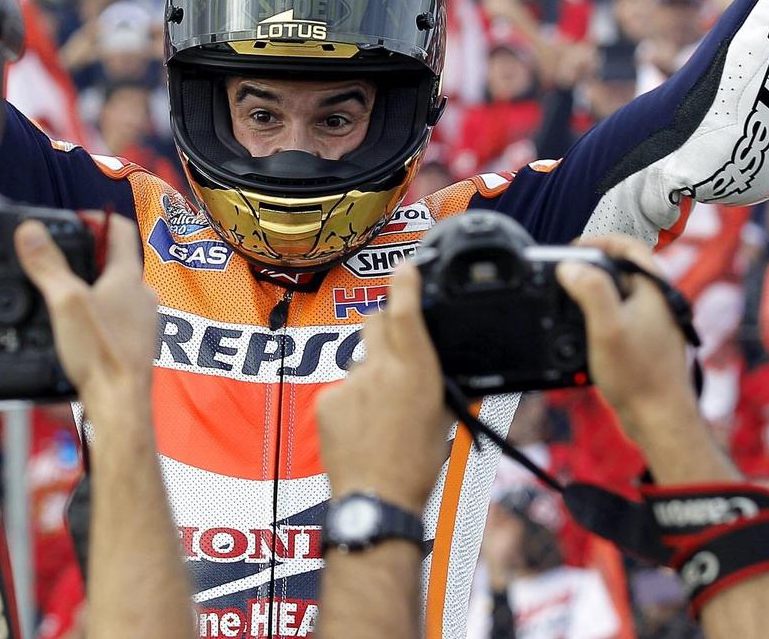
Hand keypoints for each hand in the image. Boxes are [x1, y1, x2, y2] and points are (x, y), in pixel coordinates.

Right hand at [14, 218, 155, 418]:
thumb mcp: (65, 302)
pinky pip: (118, 318)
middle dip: (89, 257)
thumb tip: (31, 231)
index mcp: (128, 277)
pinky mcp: (136, 345)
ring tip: (64, 295)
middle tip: (61, 261)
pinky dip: (99, 315)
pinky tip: (79, 330)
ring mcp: (142, 322)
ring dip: (93, 287)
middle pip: (117, 261)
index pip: (120, 229)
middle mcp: (141, 296)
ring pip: (118, 291)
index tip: (75, 220)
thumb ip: (47, 265)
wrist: (120, 405)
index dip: (97, 218)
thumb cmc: (101, 356)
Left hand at [314, 264, 451, 510]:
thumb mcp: (441, 419)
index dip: (406, 283)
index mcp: (417, 373)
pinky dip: (350, 401)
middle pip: (374, 322)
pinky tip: (359, 428)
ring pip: (359, 360)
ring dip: (370, 374)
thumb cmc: (416, 466)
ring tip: (379, 413)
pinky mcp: (327, 400)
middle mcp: (381, 371)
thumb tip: (431, 367)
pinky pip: (341, 388)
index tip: (406, 268)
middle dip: (383, 327)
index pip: (407, 311)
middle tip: (392, 351)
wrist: (376, 500)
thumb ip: (434, 385)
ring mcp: (350, 384)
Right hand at [556, 237, 701, 450]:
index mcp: (655, 289)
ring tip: (569, 305)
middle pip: (622, 268)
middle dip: (591, 268)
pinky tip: (584, 335)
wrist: (660, 419)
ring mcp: (654, 322)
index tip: (572, 249)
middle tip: (565, 276)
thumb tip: (570, 266)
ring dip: (593, 295)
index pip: (629, 245)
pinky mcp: (646, 342)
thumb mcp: (607, 328)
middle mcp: (659, 301)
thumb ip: (590, 291)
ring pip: (620, 294)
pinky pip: (620, 317)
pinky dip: (600, 318)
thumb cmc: (639, 376)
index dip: (598, 240)